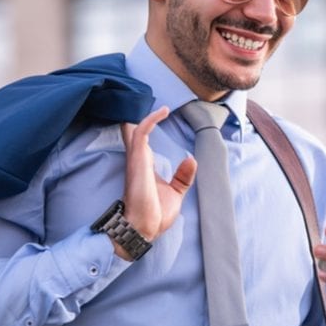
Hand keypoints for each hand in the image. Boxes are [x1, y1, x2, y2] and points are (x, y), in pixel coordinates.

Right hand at [119, 107, 196, 246]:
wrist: (145, 228)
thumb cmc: (155, 215)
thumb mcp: (175, 193)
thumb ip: (183, 176)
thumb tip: (191, 159)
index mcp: (146, 166)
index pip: (142, 141)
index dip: (146, 125)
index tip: (160, 112)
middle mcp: (139, 160)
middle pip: (134, 131)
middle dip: (137, 114)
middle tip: (142, 97)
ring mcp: (137, 159)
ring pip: (136, 128)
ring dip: (146, 113)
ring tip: (159, 102)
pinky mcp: (138, 159)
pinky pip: (141, 133)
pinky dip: (150, 120)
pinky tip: (162, 111)